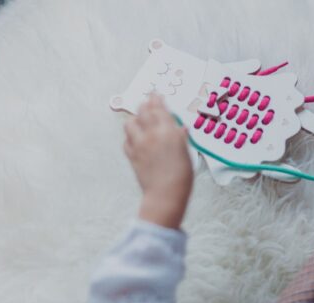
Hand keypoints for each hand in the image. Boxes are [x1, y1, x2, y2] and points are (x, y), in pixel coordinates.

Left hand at [124, 94, 192, 228]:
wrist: (165, 195)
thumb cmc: (181, 177)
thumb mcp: (187, 153)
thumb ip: (181, 138)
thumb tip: (180, 130)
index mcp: (168, 131)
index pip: (159, 107)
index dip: (157, 99)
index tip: (156, 95)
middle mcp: (151, 134)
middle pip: (143, 111)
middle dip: (145, 105)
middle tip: (148, 104)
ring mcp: (139, 144)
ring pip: (130, 122)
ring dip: (135, 119)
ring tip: (140, 121)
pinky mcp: (131, 155)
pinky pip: (126, 140)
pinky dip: (131, 136)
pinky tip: (136, 139)